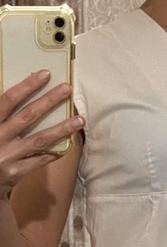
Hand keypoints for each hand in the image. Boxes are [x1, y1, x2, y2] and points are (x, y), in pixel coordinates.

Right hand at [0, 70, 84, 199]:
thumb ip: (4, 115)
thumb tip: (26, 94)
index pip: (9, 100)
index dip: (27, 86)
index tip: (45, 74)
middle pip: (28, 116)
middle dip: (49, 101)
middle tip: (67, 89)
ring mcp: (8, 156)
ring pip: (39, 140)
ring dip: (61, 129)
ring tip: (79, 120)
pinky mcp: (16, 172)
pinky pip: (40, 160)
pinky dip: (54, 152)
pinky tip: (69, 144)